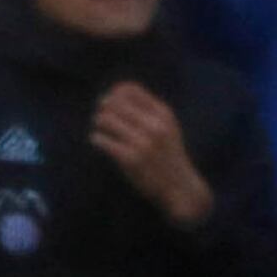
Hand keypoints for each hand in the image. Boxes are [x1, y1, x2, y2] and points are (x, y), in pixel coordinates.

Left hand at [91, 83, 212, 225]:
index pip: (129, 89)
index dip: (113, 93)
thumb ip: (148, 110)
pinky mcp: (130, 159)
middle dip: (103, 108)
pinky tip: (98, 142)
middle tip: (100, 117)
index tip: (109, 103)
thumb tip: (114, 93)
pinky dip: (96, 138)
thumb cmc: (169, 155)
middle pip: (114, 102)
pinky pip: (102, 140)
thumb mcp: (167, 127)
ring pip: (105, 119)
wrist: (180, 187)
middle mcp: (154, 125)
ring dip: (98, 122)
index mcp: (163, 114)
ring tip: (99, 128)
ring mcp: (142, 143)